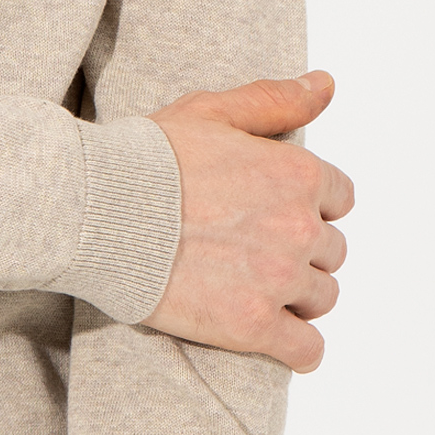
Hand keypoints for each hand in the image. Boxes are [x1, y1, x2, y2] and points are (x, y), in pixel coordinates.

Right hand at [142, 69, 352, 370]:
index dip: (308, 204)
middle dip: (301, 251)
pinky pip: (306, 350)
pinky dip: (297, 348)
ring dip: (297, 296)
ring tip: (253, 287)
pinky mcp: (252, 325)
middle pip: (331, 251)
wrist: (95, 210)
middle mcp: (299, 227)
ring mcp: (278, 279)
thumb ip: (276, 100)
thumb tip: (327, 84)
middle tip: (253, 250)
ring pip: (322, 298)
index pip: (340, 198)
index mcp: (297, 174)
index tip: (271, 211)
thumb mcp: (213, 111)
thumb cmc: (148, 158)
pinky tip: (276, 337)